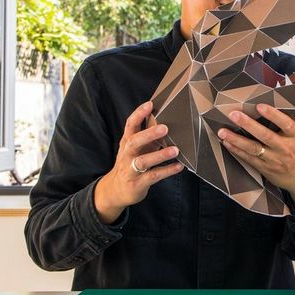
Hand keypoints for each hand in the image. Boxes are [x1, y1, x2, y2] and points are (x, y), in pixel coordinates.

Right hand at [95, 101, 183, 223]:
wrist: (116, 190)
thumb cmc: (130, 164)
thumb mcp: (136, 148)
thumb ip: (147, 136)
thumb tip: (166, 120)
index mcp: (127, 142)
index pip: (130, 125)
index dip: (139, 114)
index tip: (150, 104)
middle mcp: (127, 154)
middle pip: (134, 142)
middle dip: (149, 134)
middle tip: (165, 128)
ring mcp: (131, 170)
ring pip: (143, 161)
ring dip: (159, 155)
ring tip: (175, 150)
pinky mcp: (138, 183)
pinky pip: (153, 176)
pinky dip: (167, 171)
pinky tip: (178, 166)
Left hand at [217, 104, 294, 214]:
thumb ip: (291, 125)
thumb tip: (279, 106)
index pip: (286, 123)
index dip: (273, 115)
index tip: (260, 106)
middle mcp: (285, 148)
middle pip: (265, 135)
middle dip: (248, 124)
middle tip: (233, 114)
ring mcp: (275, 160)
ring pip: (253, 148)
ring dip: (236, 139)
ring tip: (222, 131)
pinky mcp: (266, 169)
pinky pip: (249, 159)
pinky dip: (237, 151)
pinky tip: (227, 143)